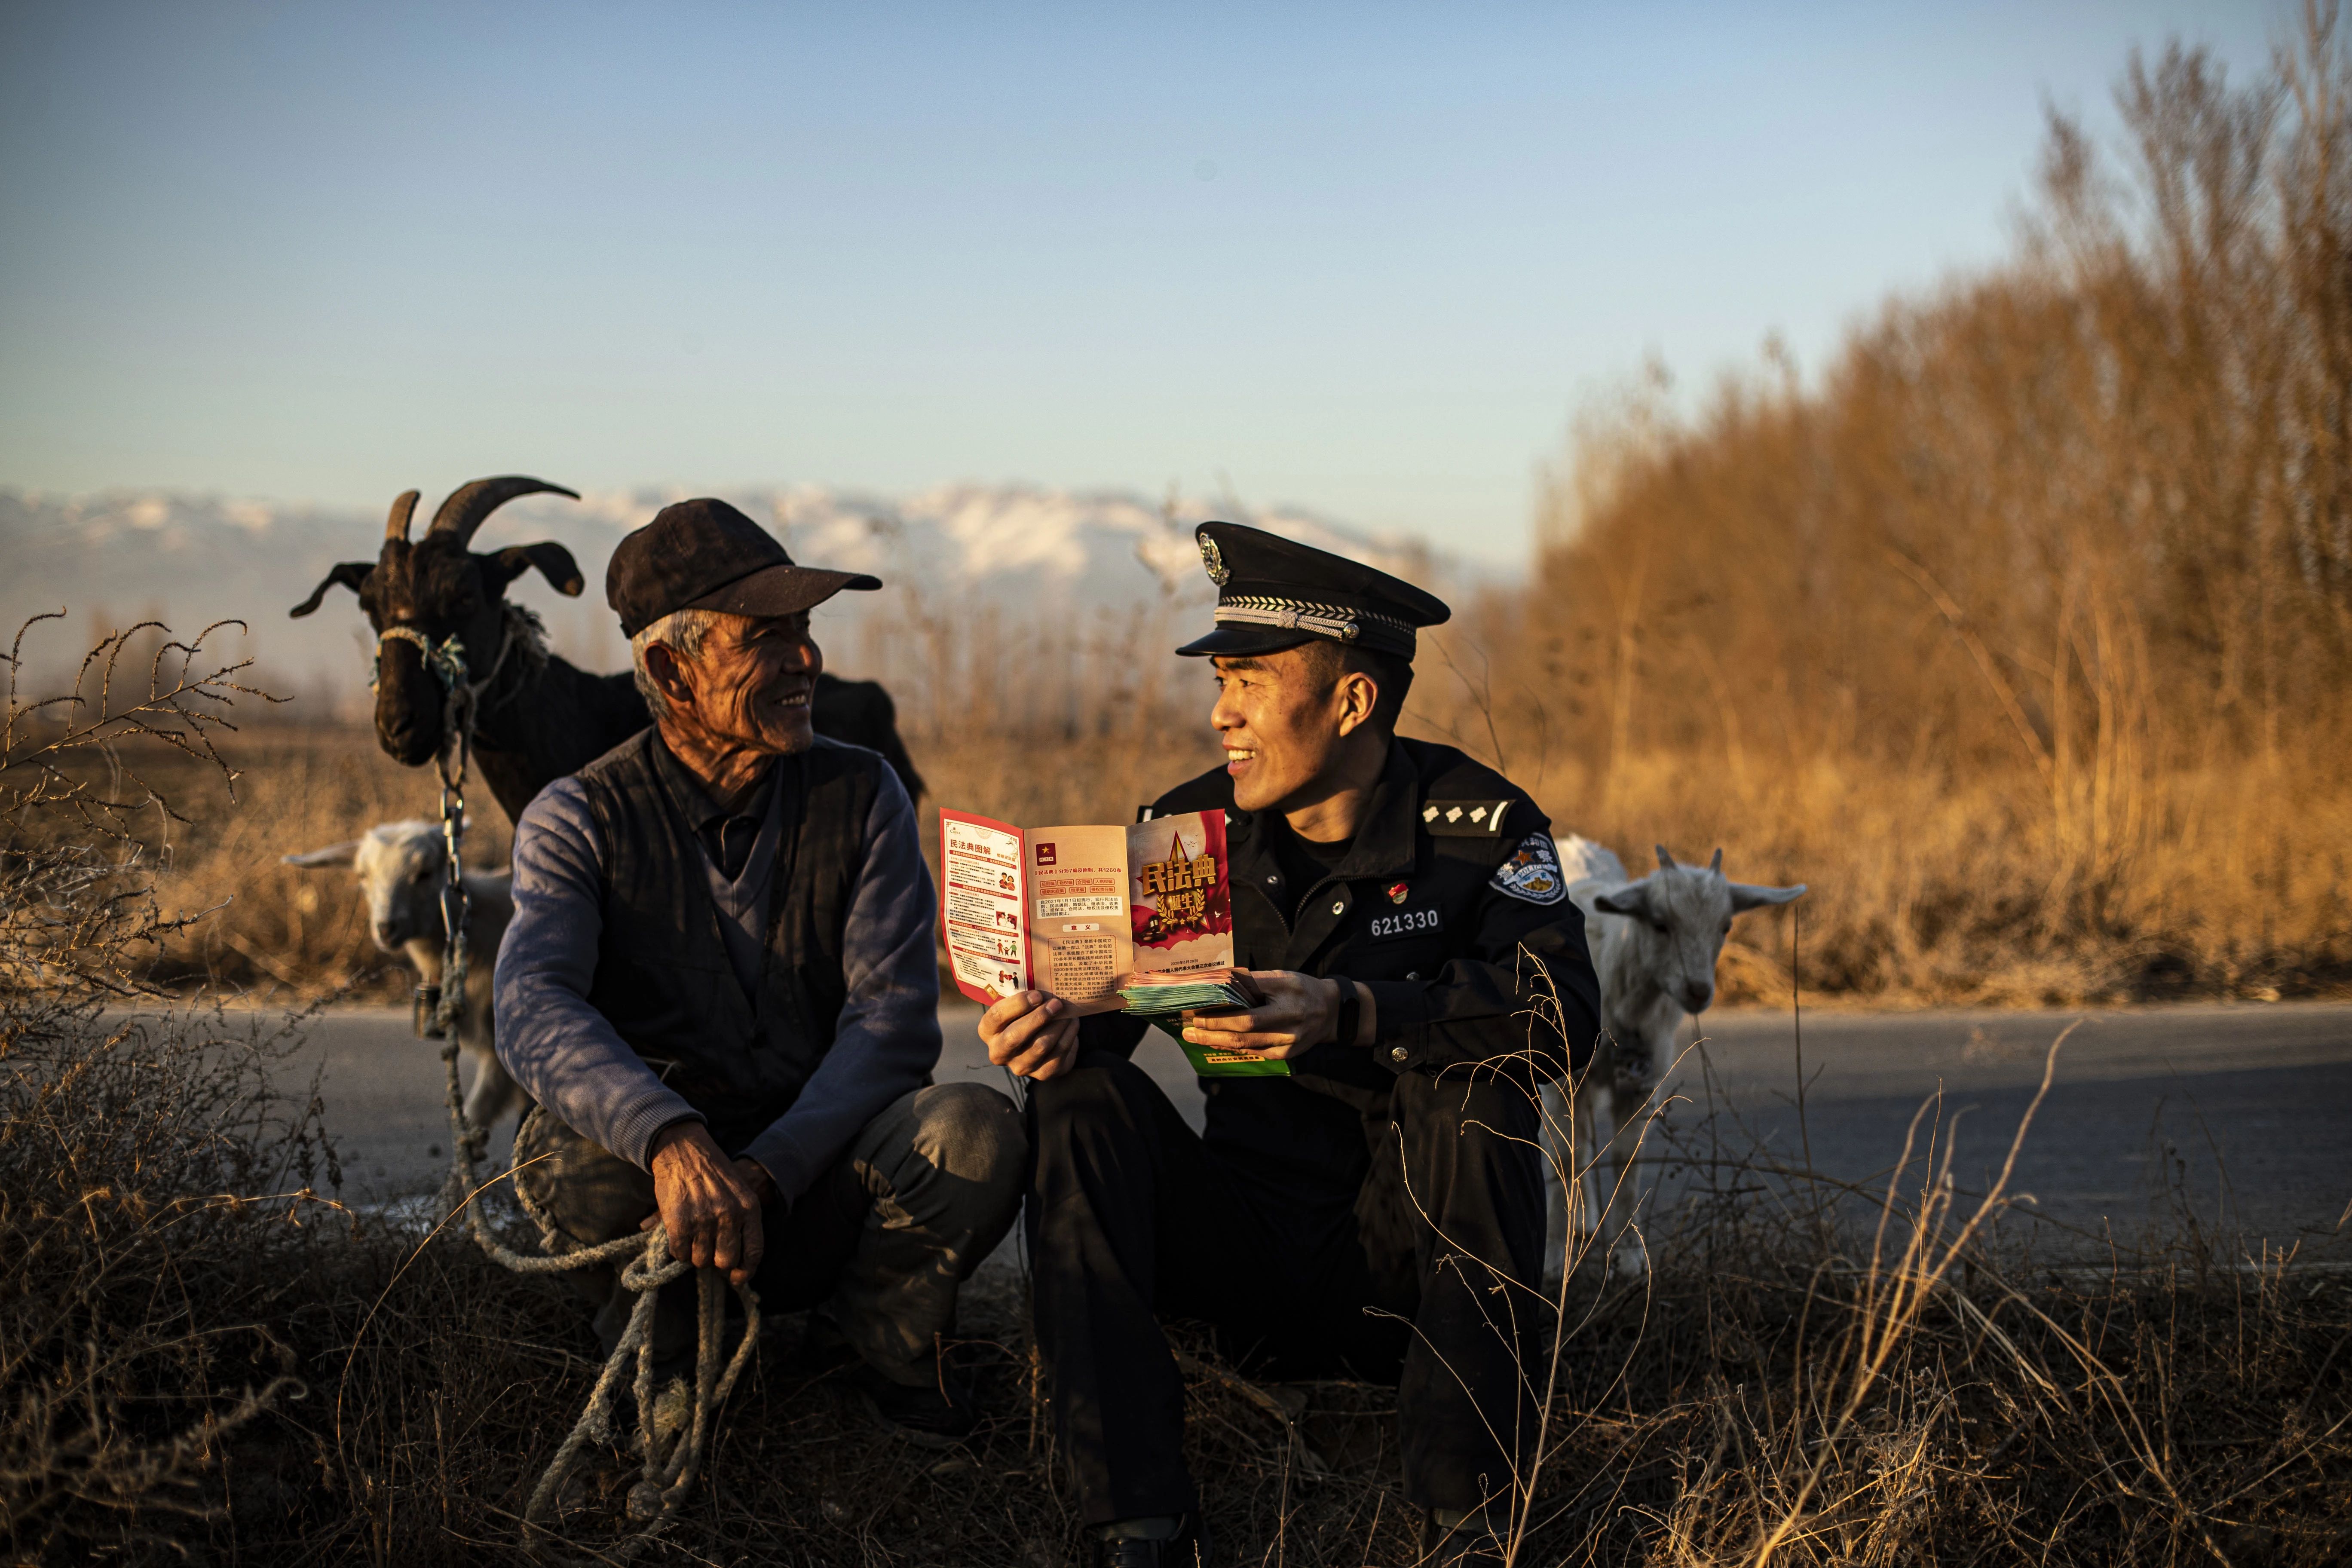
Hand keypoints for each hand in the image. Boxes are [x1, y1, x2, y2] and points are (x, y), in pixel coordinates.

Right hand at [642, 1121, 768, 1285]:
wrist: (684, 1149)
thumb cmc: (711, 1173)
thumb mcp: (737, 1193)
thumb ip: (740, 1227)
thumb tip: (736, 1273)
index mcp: (749, 1208)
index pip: (754, 1252)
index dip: (745, 1271)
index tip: (736, 1278)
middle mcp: (730, 1216)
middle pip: (726, 1261)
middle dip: (715, 1261)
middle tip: (707, 1249)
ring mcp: (705, 1220)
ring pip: (701, 1260)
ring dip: (695, 1254)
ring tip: (692, 1235)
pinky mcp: (680, 1222)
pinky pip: (680, 1253)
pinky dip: (678, 1249)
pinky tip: (679, 1234)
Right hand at [980, 989, 1081, 1080]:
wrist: (1038, 1038)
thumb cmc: (1025, 1013)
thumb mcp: (1019, 1003)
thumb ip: (1025, 994)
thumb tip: (1047, 981)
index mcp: (988, 1030)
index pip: (997, 1016)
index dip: (1018, 1004)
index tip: (1038, 994)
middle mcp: (999, 1052)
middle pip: (1015, 1036)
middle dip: (1039, 1017)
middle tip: (1057, 1003)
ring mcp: (1020, 1067)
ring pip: (1040, 1046)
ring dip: (1058, 1026)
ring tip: (1068, 1011)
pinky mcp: (1042, 1074)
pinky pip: (1058, 1056)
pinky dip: (1069, 1037)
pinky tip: (1072, 1024)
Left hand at [1181, 971, 1356, 1059]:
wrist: (1330, 1012)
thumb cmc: (1301, 989)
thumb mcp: (1281, 978)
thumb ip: (1252, 982)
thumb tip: (1218, 983)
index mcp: (1287, 1001)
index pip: (1246, 1012)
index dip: (1218, 1016)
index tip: (1195, 1011)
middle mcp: (1289, 1026)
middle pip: (1242, 1034)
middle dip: (1211, 1032)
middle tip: (1187, 1030)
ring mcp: (1288, 1045)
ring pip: (1245, 1046)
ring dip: (1216, 1042)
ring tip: (1195, 1037)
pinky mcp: (1285, 1055)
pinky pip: (1253, 1052)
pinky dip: (1233, 1047)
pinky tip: (1216, 1042)